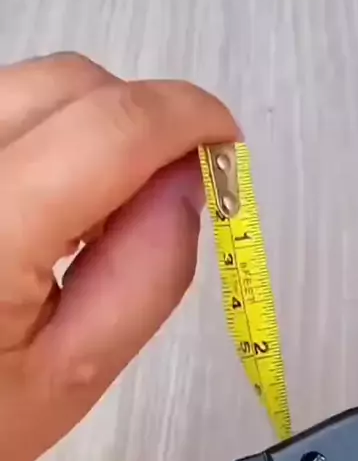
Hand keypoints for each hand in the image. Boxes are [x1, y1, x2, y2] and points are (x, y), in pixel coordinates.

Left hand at [0, 53, 237, 460]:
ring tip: (91, 209)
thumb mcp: (73, 376)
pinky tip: (41, 198)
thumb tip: (192, 182)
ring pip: (28, 84)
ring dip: (88, 123)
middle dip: (140, 117)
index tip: (225, 142)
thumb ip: (149, 274)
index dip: (187, 116)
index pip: (110, 127)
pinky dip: (44, 130)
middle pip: (67, 84)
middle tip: (164, 187)